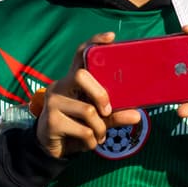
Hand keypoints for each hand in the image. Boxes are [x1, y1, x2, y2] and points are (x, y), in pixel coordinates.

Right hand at [35, 32, 141, 158]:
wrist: (53, 149)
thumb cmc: (77, 127)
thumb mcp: (98, 120)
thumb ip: (115, 115)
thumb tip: (137, 115)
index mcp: (73, 80)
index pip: (81, 54)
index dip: (94, 42)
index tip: (111, 37)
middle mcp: (60, 85)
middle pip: (81, 76)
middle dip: (100, 94)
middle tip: (107, 110)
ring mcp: (53, 102)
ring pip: (87, 110)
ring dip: (100, 128)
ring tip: (99, 135)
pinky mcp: (50, 121)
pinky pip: (83, 131)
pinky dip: (92, 141)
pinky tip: (89, 143)